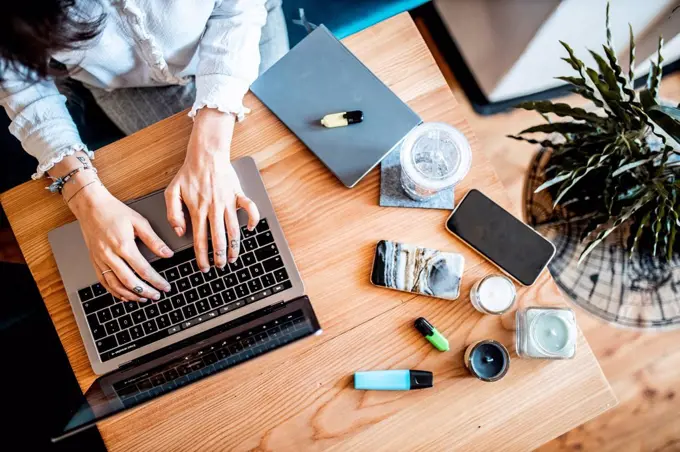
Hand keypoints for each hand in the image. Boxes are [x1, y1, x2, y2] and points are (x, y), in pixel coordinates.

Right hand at [68, 182, 173, 301]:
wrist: (91, 206)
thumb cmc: (114, 211)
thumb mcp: (139, 221)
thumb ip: (154, 240)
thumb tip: (167, 253)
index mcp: (123, 245)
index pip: (143, 269)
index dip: (156, 281)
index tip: (165, 287)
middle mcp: (110, 255)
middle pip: (129, 281)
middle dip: (145, 292)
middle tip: (157, 296)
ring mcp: (100, 260)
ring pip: (115, 285)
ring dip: (130, 295)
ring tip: (143, 298)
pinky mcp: (94, 261)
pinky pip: (104, 281)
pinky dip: (114, 291)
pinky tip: (124, 295)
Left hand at [165, 109, 259, 270]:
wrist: (206, 154)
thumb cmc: (189, 173)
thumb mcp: (171, 192)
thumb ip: (173, 213)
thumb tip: (180, 232)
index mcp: (198, 210)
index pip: (200, 240)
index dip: (202, 257)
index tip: (204, 267)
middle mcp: (214, 209)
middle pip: (218, 239)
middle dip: (219, 256)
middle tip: (219, 266)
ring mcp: (228, 202)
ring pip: (234, 229)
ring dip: (234, 246)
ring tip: (233, 257)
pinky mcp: (238, 194)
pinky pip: (250, 208)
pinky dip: (252, 219)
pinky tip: (249, 228)